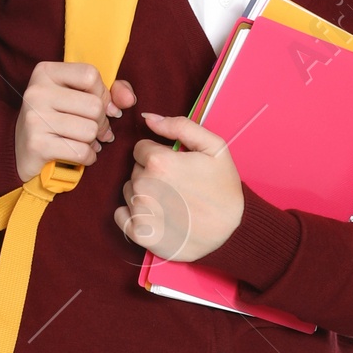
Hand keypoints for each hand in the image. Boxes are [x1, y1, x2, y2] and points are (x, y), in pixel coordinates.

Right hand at [14, 62, 134, 181]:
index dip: (102, 94)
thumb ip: (108, 91)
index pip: (90, 75)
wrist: (19, 149)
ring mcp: (34, 118)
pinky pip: (81, 151)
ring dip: (93, 141)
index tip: (99, 106)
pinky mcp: (37, 144)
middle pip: (94, 106)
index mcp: (45, 72)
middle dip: (100, 122)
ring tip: (83, 141)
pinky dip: (88, 157)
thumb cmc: (55, 119)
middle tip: (92, 130)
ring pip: (90, 131)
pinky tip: (79, 154)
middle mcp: (37, 91)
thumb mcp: (75, 96)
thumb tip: (129, 100)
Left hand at [114, 111, 244, 261]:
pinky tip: (155, 215)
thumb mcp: (214, 148)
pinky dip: (132, 214)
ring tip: (170, 201)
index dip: (159, 155)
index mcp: (158, 162)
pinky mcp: (139, 233)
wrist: (232, 233)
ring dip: (143, 193)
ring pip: (129, 191)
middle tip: (177, 185)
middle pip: (135, 170)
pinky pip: (120, 216)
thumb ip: (180, 126)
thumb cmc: (224, 189)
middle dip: (151, 173)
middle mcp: (144, 186)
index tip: (176, 166)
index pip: (141, 148)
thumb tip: (148, 118)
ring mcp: (140, 211)